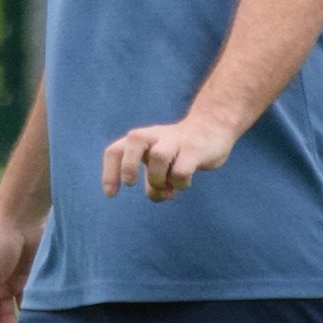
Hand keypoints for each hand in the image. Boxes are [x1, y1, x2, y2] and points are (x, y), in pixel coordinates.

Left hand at [103, 115, 236, 201]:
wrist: (212, 128)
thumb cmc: (179, 150)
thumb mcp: (159, 161)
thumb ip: (153, 178)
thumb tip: (157, 195)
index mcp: (141, 139)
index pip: (115, 150)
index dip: (109, 173)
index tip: (112, 194)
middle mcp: (155, 136)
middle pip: (133, 140)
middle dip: (128, 166)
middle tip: (131, 184)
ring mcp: (176, 141)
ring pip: (159, 156)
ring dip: (157, 179)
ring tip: (166, 189)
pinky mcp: (195, 150)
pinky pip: (181, 171)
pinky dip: (179, 184)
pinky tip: (183, 183)